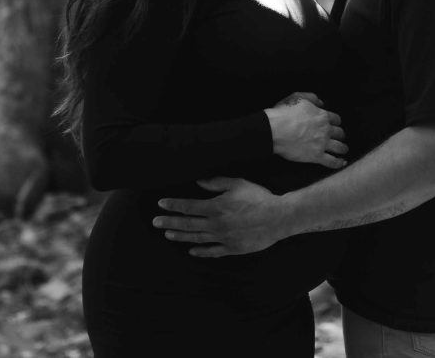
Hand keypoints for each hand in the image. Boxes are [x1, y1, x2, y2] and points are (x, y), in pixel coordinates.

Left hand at [154, 177, 283, 256]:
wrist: (279, 218)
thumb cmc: (258, 198)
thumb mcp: (237, 184)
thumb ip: (215, 183)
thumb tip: (197, 181)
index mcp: (216, 207)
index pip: (188, 206)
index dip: (174, 205)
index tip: (161, 204)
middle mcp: (217, 224)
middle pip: (188, 224)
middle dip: (170, 222)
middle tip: (155, 222)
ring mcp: (224, 238)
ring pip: (197, 238)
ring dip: (180, 236)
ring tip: (167, 234)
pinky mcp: (232, 249)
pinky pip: (212, 252)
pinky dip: (200, 251)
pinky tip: (191, 250)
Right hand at [265, 93, 346, 168]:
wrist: (275, 130)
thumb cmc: (284, 113)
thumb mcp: (297, 97)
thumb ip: (311, 98)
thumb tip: (321, 102)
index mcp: (322, 116)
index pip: (336, 119)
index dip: (335, 121)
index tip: (334, 124)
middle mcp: (325, 130)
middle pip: (340, 133)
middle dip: (340, 134)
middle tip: (338, 137)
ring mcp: (322, 144)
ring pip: (340, 147)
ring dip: (343, 148)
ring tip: (343, 149)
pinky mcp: (316, 156)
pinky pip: (332, 161)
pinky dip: (339, 163)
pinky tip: (342, 162)